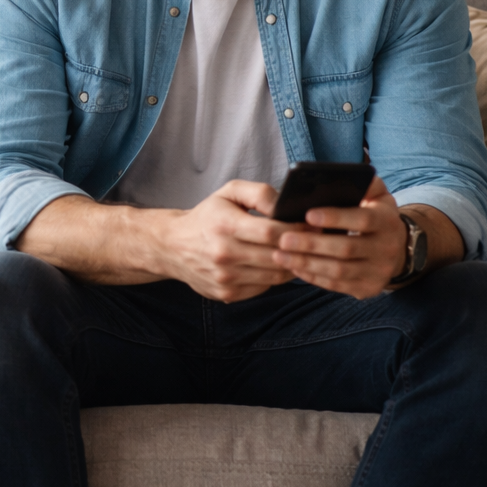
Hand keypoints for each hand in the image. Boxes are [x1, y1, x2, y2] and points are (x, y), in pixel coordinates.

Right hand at [158, 180, 302, 302]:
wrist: (172, 246)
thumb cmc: (207, 216)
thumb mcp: (228, 193)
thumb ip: (259, 193)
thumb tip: (286, 206)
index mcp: (224, 225)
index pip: (271, 232)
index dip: (297, 230)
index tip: (312, 226)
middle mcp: (223, 254)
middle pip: (277, 256)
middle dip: (300, 249)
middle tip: (314, 241)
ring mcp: (225, 277)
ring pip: (275, 275)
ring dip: (291, 265)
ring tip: (296, 252)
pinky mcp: (227, 294)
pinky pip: (264, 287)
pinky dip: (274, 277)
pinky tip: (274, 264)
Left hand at [272, 175, 406, 298]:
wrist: (397, 250)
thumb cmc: (375, 216)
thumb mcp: (377, 196)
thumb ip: (364, 183)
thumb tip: (342, 175)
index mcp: (387, 221)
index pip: (362, 219)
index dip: (335, 218)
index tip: (307, 215)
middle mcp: (387, 248)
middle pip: (346, 249)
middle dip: (311, 244)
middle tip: (282, 239)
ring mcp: (379, 272)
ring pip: (339, 271)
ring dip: (306, 263)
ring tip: (279, 255)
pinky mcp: (369, 289)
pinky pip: (337, 285)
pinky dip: (313, 277)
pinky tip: (293, 267)